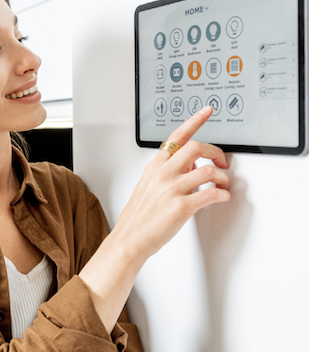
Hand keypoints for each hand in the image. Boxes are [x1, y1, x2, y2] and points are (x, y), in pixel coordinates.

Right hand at [116, 105, 229, 259]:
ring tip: (222, 185)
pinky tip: (221, 198)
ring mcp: (171, 189)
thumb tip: (190, 165)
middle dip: (216, 152)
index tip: (207, 112)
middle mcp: (163, 174)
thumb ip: (168, 173)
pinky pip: (211, 193)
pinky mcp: (181, 206)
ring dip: (222, 177)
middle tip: (222, 161)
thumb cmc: (138, 217)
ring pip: (208, 170)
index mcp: (155, 167)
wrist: (129, 239)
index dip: (194, 121)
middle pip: (196, 147)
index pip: (176, 137)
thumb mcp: (148, 187)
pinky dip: (222, 194)